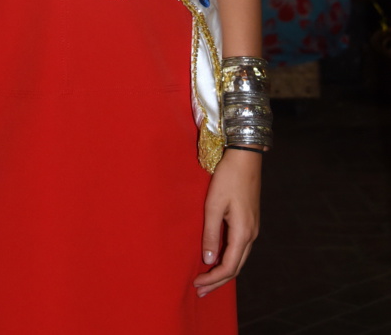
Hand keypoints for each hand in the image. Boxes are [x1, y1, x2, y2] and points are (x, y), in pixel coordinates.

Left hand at [193, 147, 260, 296]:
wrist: (245, 156)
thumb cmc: (227, 177)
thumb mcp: (214, 205)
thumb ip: (210, 233)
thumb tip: (208, 259)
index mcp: (243, 232)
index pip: (229, 267)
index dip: (213, 278)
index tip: (196, 283)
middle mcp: (251, 234)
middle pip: (236, 267)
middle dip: (217, 281)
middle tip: (200, 291)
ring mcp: (253, 227)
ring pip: (239, 258)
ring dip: (223, 271)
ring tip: (206, 279)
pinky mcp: (250, 220)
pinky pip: (240, 247)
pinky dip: (228, 258)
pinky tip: (217, 258)